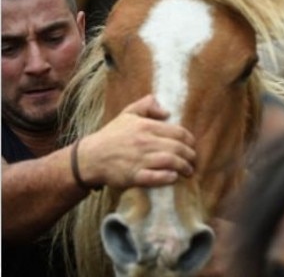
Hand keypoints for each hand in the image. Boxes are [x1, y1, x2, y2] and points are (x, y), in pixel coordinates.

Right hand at [78, 94, 195, 188]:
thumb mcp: (126, 114)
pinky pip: (157, 177)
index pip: (177, 132)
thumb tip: (166, 112)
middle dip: (190, 156)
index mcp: (144, 126)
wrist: (91, 156)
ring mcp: (139, 159)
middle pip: (177, 148)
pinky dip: (168, 177)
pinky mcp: (134, 176)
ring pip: (171, 162)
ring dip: (184, 167)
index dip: (189, 140)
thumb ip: (146, 106)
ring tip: (188, 171)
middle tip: (192, 161)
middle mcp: (144, 142)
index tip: (191, 145)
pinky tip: (173, 177)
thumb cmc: (111, 136)